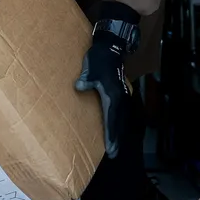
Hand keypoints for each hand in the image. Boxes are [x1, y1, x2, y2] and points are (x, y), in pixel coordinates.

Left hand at [75, 4, 140, 157]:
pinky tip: (114, 127)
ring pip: (121, 117)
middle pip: (119, 121)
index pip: (111, 118)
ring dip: (117, 131)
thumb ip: (85, 78)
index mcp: (112, 94)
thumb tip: (79, 86)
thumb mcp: (90, 67)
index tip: (110, 148)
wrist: (111, 46)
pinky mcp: (119, 91)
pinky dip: (117, 122)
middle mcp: (119, 97)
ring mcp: (121, 94)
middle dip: (116, 137)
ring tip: (114, 145)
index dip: (110, 134)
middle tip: (113, 153)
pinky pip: (119, 111)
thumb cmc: (98, 58)